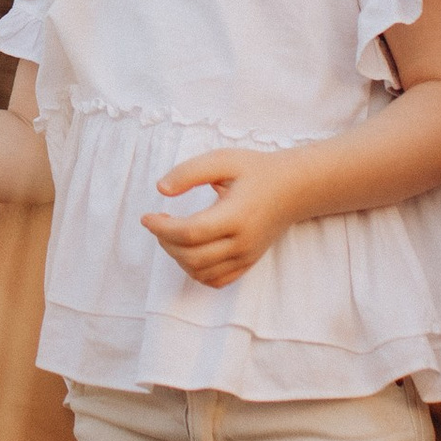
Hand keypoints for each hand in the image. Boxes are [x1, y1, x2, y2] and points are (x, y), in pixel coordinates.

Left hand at [140, 146, 303, 288]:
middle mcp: (242, 242)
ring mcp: (246, 256)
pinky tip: (189, 249)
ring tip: (172, 232)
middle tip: (159, 221)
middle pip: (191, 256)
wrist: (294, 188)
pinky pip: (215, 280)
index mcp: (236, 215)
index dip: (161, 228)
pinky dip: (195, 270)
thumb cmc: (256, 171)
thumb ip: (190, 172)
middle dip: (165, 241)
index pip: (189, 232)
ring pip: (200, 272)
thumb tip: (161, 189)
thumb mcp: (223, 160)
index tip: (147, 217)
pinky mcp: (248, 263)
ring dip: (177, 256)